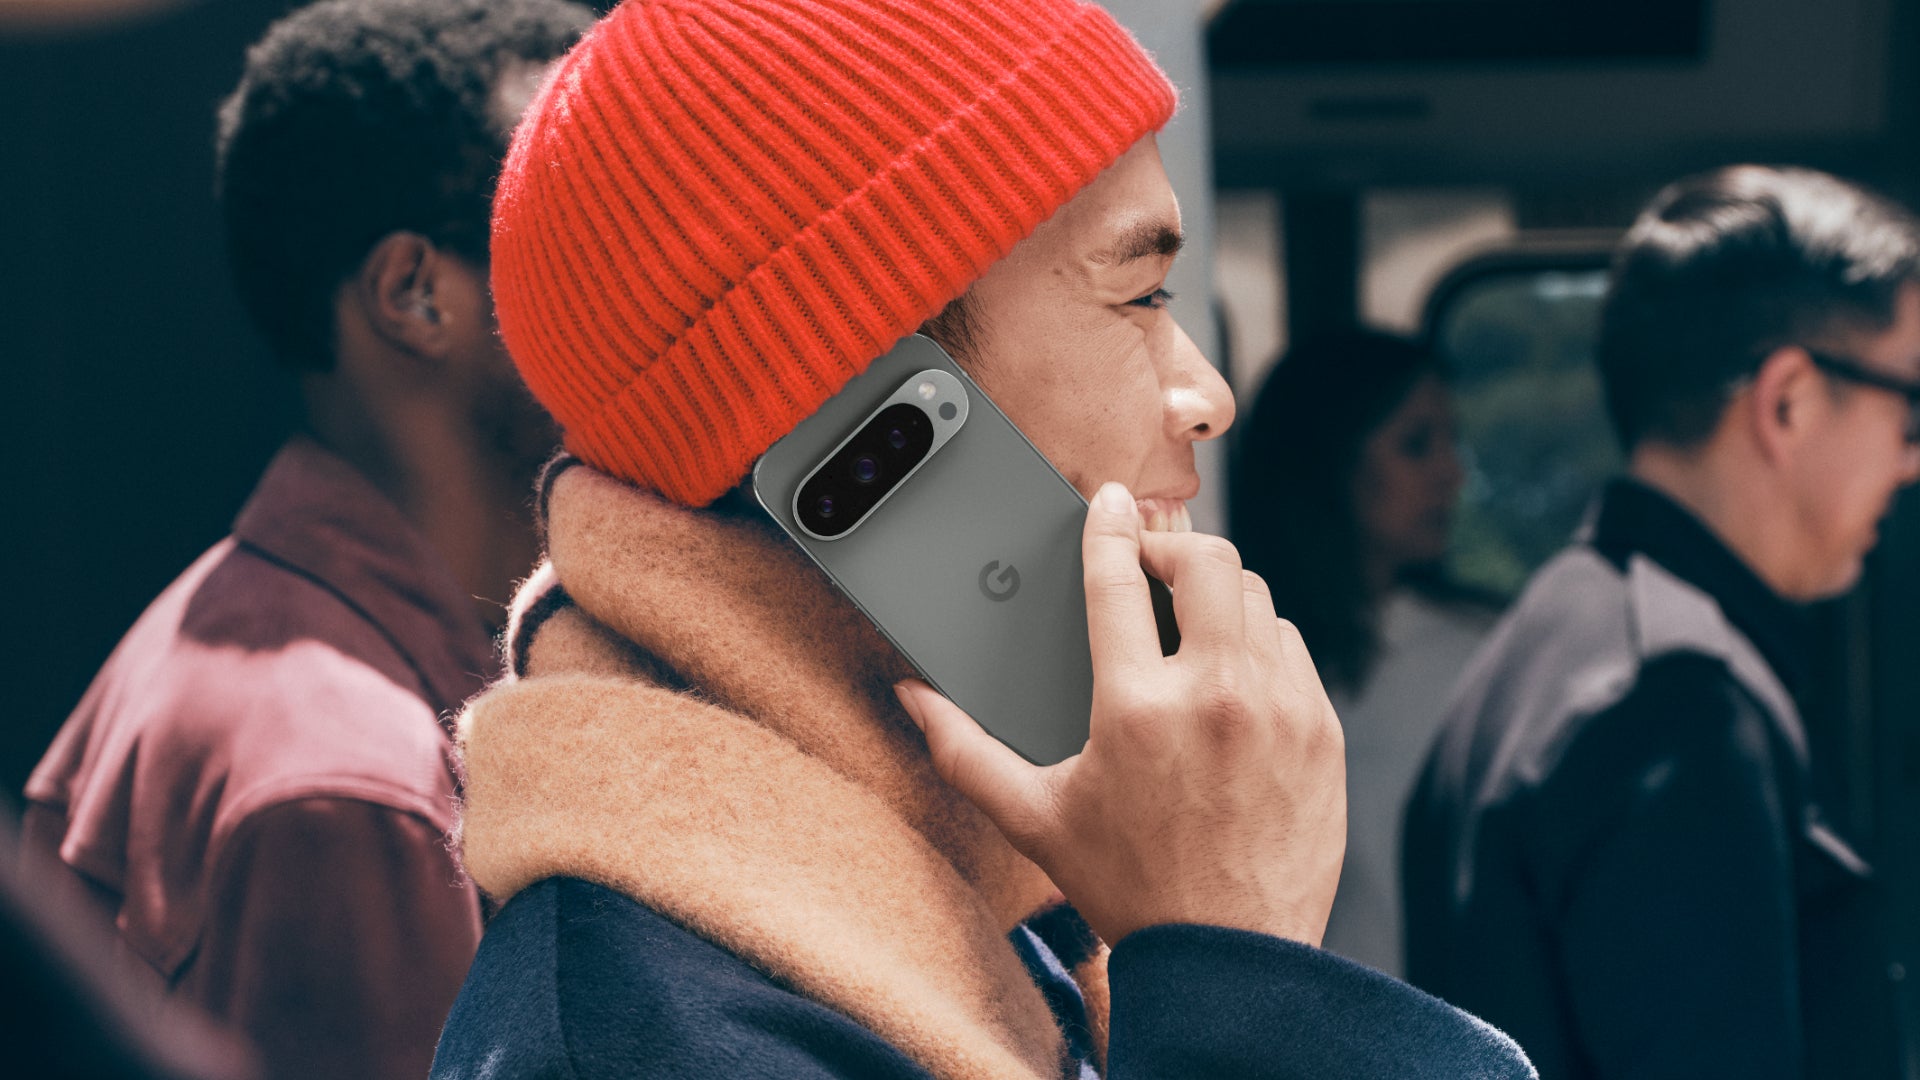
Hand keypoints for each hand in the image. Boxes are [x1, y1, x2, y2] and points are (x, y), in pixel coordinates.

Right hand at [894, 481, 1345, 947]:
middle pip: (1205, 559)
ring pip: (1255, 597)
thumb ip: (965, 750)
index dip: (1108, 524)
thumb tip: (914, 698)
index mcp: (1135, 707)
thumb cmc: (1130, 888)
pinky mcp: (1322, 730)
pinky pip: (1291, 648)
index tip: (1108, 502)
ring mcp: (1279, 708)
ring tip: (1189, 618)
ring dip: (1217, 594)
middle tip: (1150, 561)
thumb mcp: (1034, 818)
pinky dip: (1259, 642)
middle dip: (1173, 543)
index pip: (1117, 576)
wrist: (1231, 959)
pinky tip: (1233, 671)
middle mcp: (1215, 694)